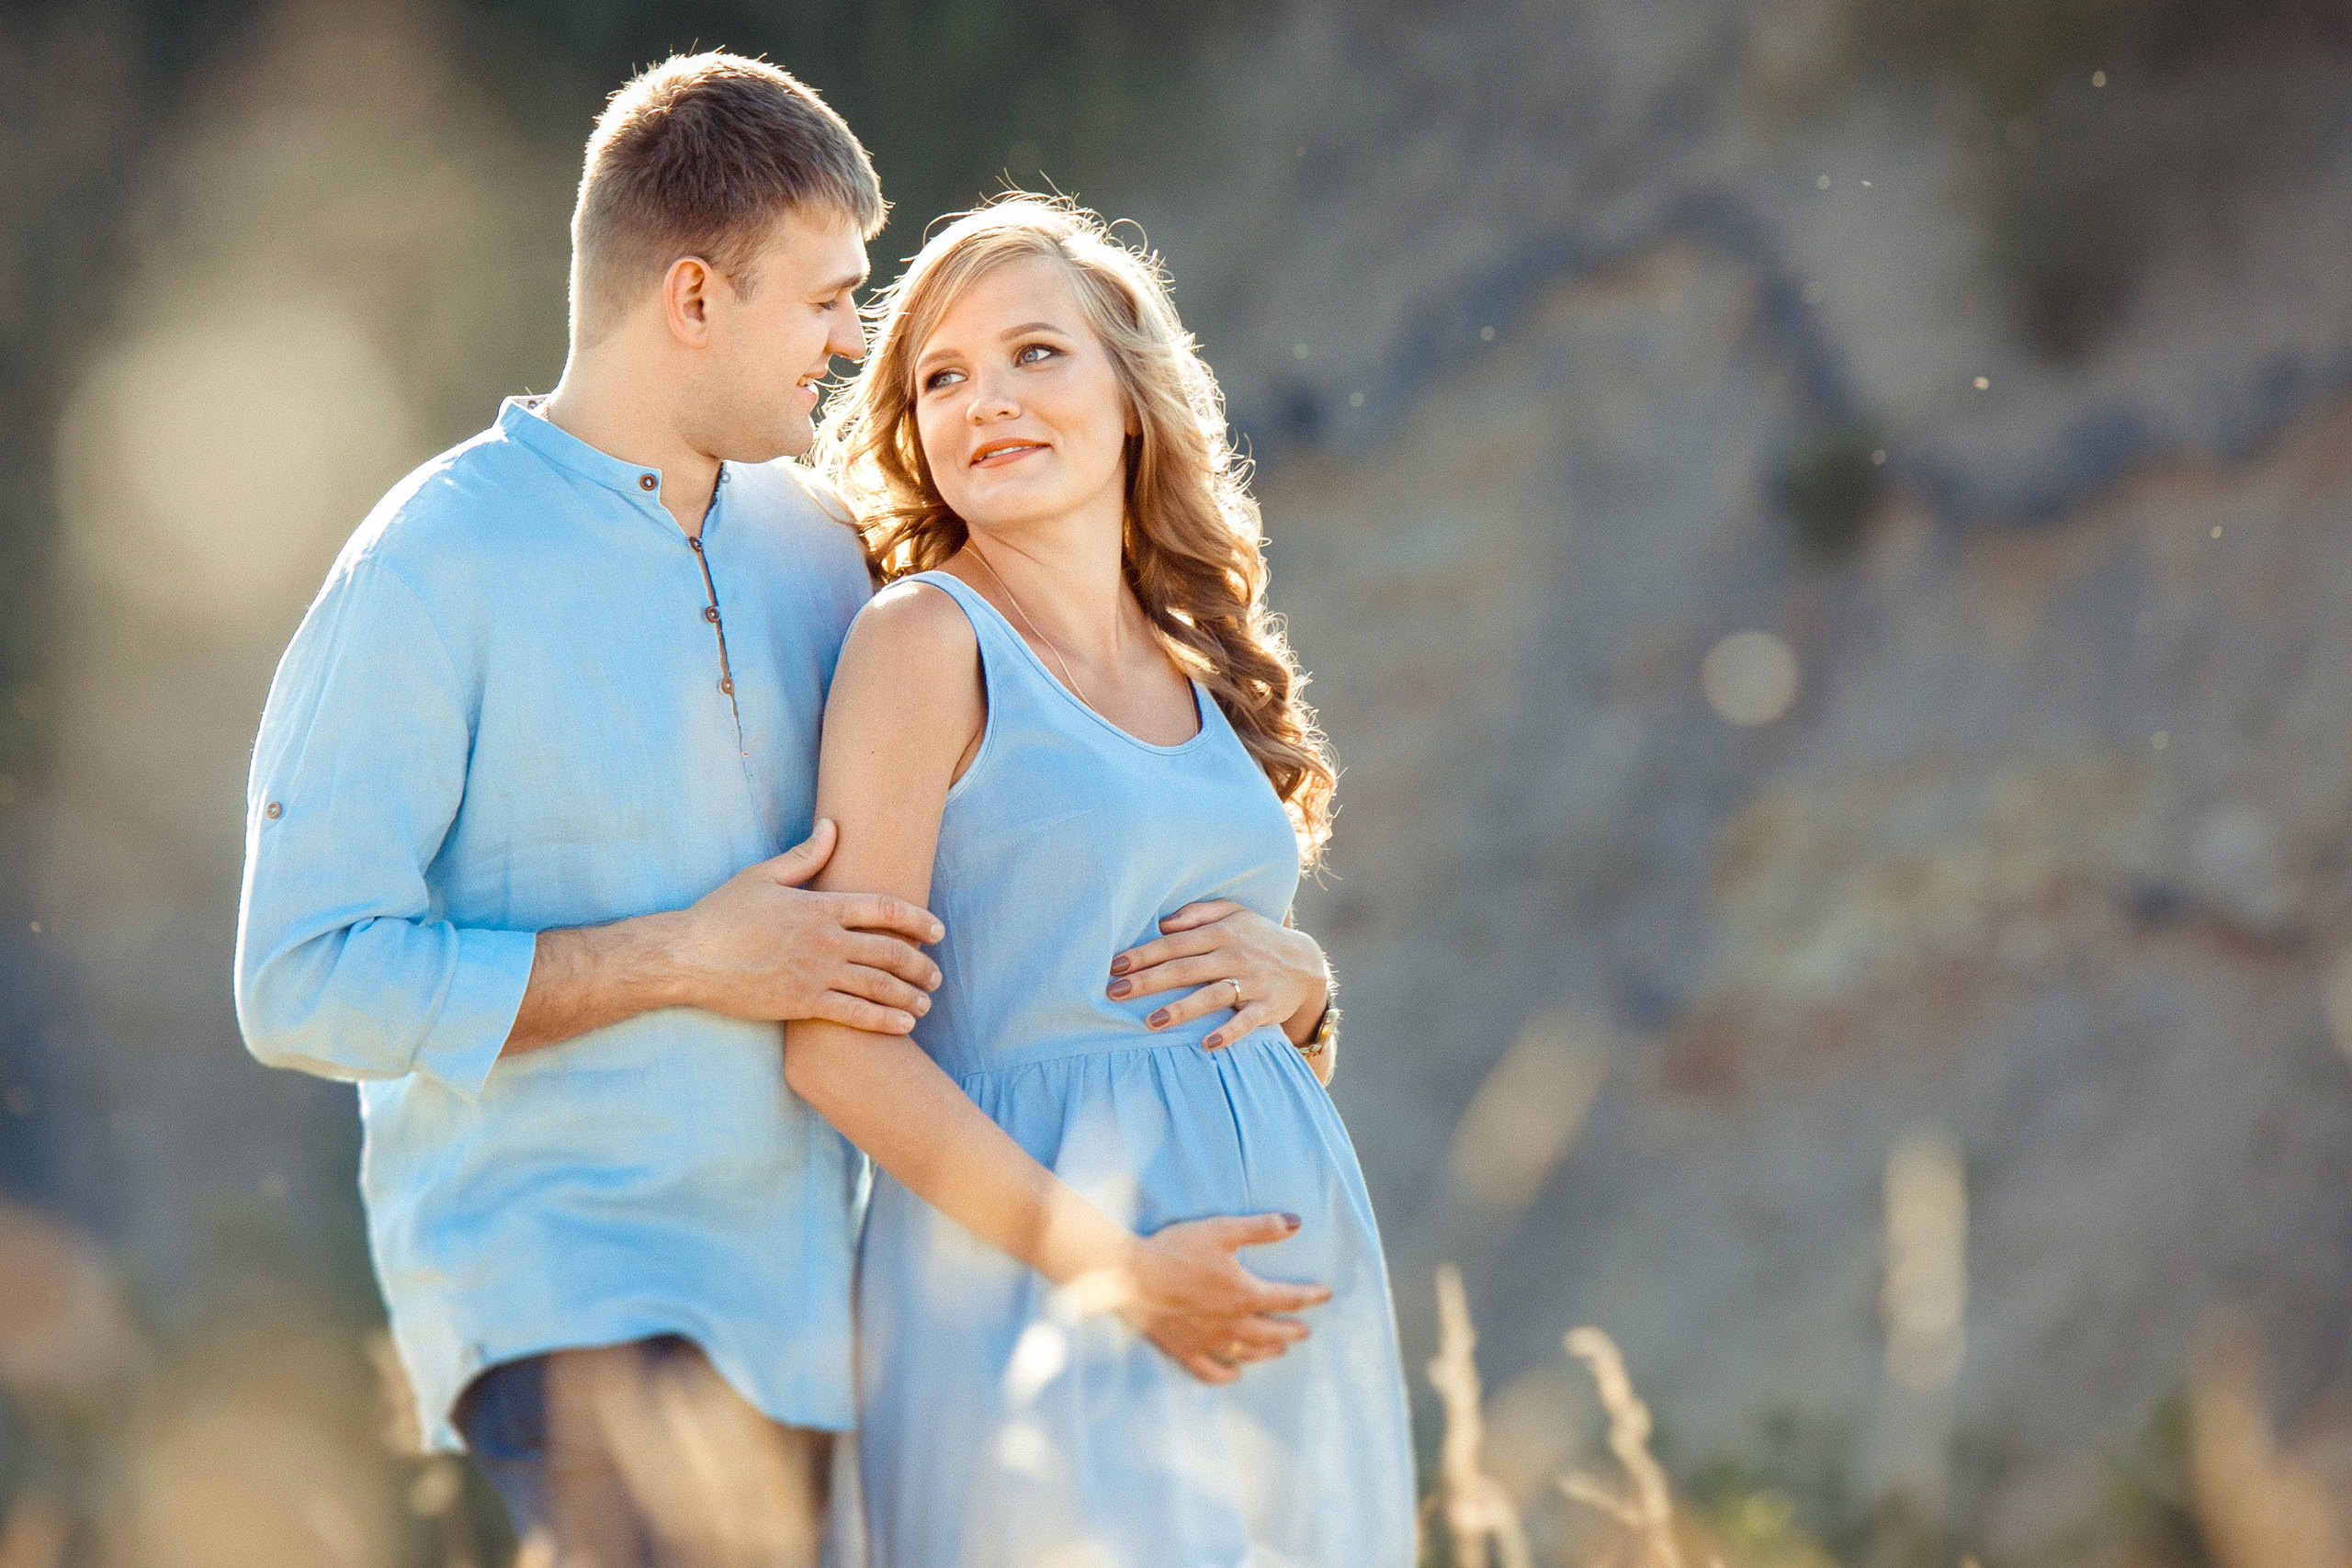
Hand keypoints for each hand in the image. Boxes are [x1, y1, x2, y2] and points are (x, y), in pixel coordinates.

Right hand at [679, 819, 944, 1032]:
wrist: (688, 957)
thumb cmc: (723, 914)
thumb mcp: (763, 875)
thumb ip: (806, 855)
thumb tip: (833, 825)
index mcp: (820, 906)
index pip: (884, 908)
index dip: (918, 919)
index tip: (937, 931)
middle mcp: (825, 940)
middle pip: (890, 950)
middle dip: (921, 964)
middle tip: (936, 976)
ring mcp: (815, 973)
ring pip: (878, 985)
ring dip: (909, 995)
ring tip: (925, 1003)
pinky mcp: (802, 1003)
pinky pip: (854, 1014)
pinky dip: (884, 1021)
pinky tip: (903, 1026)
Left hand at [1108, 901, 1329, 1049]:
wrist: (1307, 964)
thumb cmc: (1257, 937)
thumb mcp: (1233, 913)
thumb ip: (1197, 913)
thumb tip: (1163, 923)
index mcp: (1221, 932)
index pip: (1175, 943)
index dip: (1144, 954)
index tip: (1115, 966)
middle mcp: (1234, 955)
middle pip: (1186, 969)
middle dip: (1149, 980)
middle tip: (1116, 993)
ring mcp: (1252, 982)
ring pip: (1212, 995)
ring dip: (1182, 1009)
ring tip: (1152, 1022)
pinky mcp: (1268, 1007)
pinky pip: (1246, 1021)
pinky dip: (1229, 1032)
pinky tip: (1208, 1044)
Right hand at [1111, 1213, 1331, 1383]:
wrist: (1131, 1275)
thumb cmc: (1177, 1249)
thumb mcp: (1222, 1230)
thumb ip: (1261, 1228)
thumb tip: (1296, 1223)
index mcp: (1245, 1295)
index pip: (1289, 1299)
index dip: (1311, 1297)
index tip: (1325, 1295)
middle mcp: (1232, 1324)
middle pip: (1274, 1333)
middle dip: (1293, 1331)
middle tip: (1306, 1331)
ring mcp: (1209, 1341)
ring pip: (1249, 1353)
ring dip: (1269, 1351)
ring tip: (1281, 1350)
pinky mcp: (1185, 1351)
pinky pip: (1212, 1372)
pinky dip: (1228, 1375)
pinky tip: (1236, 1373)